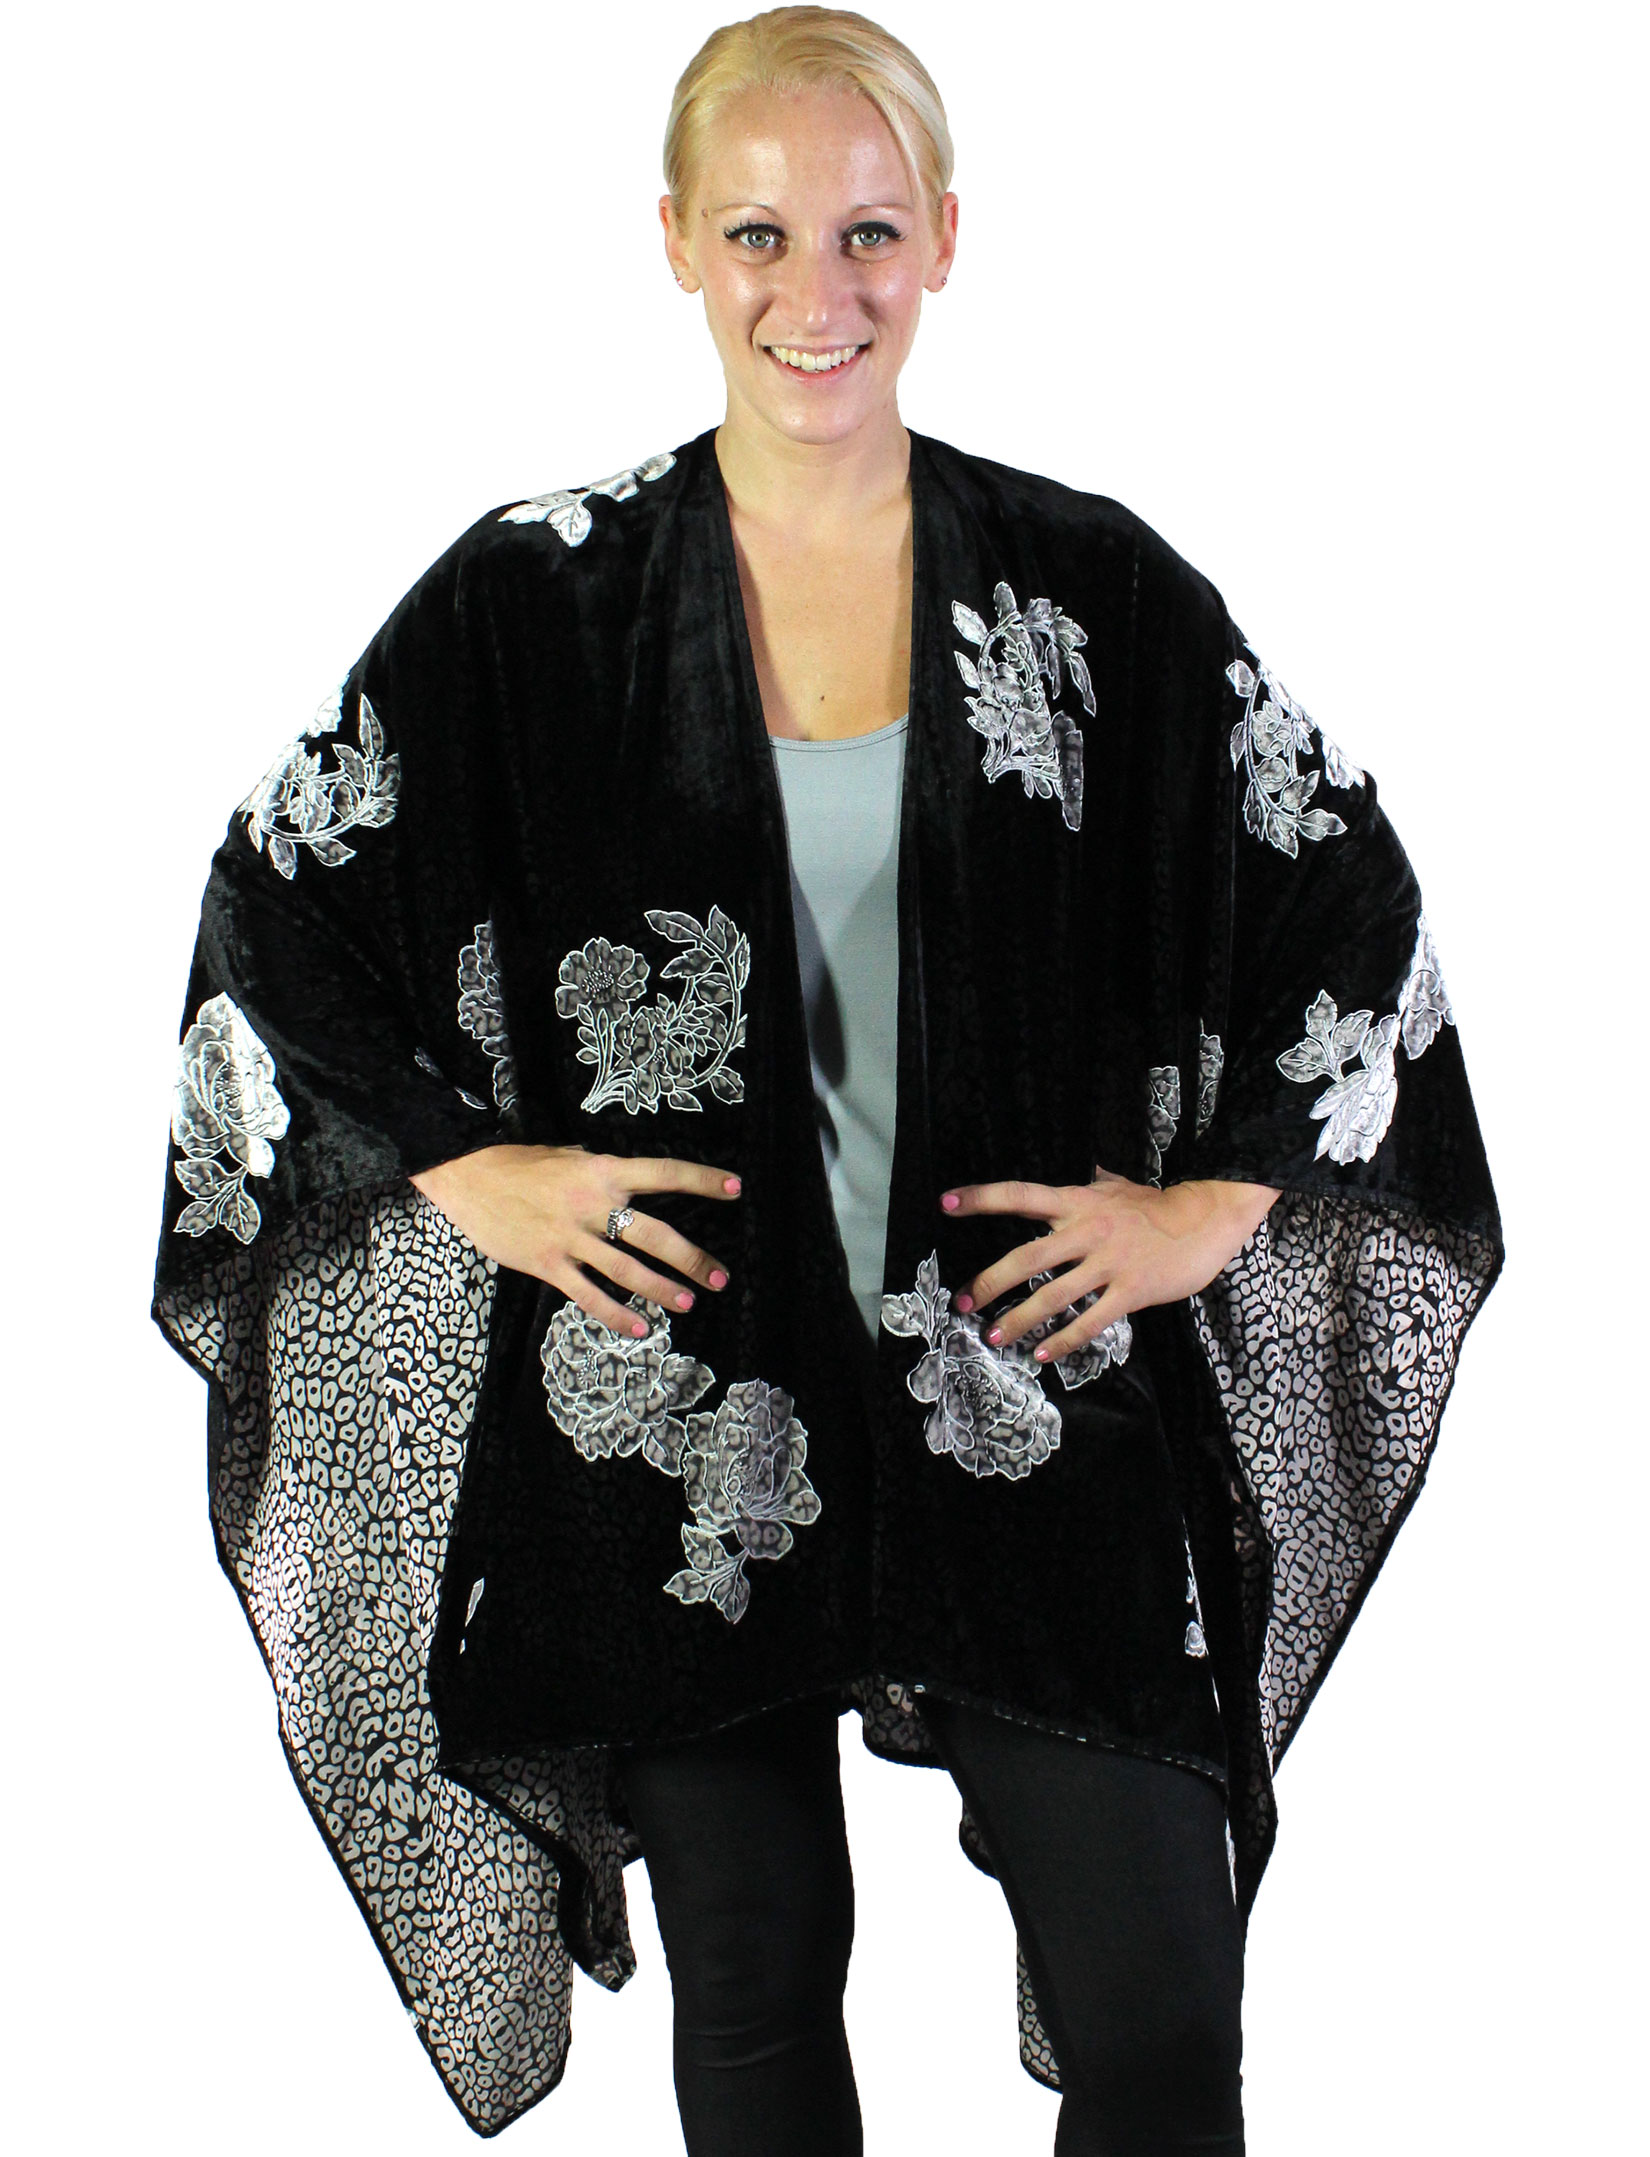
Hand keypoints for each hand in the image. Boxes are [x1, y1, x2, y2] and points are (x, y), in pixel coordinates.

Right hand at [410, 1145, 740, 1337]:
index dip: (702, 1180)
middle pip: (654, 1236)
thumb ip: (602, 1173)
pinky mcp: (547, 1264)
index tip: (735, 1188)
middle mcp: (593, 1205)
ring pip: (626, 1271)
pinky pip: (589, 1295)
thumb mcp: (569, 1157)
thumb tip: (629, 1183)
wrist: (469, 1177)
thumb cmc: (521, 1164)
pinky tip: (638, 1329)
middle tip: (717, 1277)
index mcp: (603, 1171)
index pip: (664, 1173)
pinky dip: (616, 1315)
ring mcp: (570, 1238)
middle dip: (691, 1259)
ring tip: (687, 1302)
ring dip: (661, 1290)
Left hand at [941, 1166, 1278, 1363]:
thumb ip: (1089, 1187)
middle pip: (1028, 1257)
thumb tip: (1082, 1173)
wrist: (1206, 1221)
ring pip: (1054, 1296)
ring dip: (1021, 1319)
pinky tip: (1043, 1354)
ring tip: (995, 1336)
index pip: (1021, 1196)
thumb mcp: (1116, 1187)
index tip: (946, 1203)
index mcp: (1078, 1202)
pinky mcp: (1131, 1291)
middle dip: (991, 1282)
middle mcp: (1088, 1231)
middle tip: (965, 1301)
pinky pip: (1090, 1321)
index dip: (982, 1198)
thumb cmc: (1157, 1205)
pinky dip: (1064, 1340)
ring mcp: (1109, 1263)